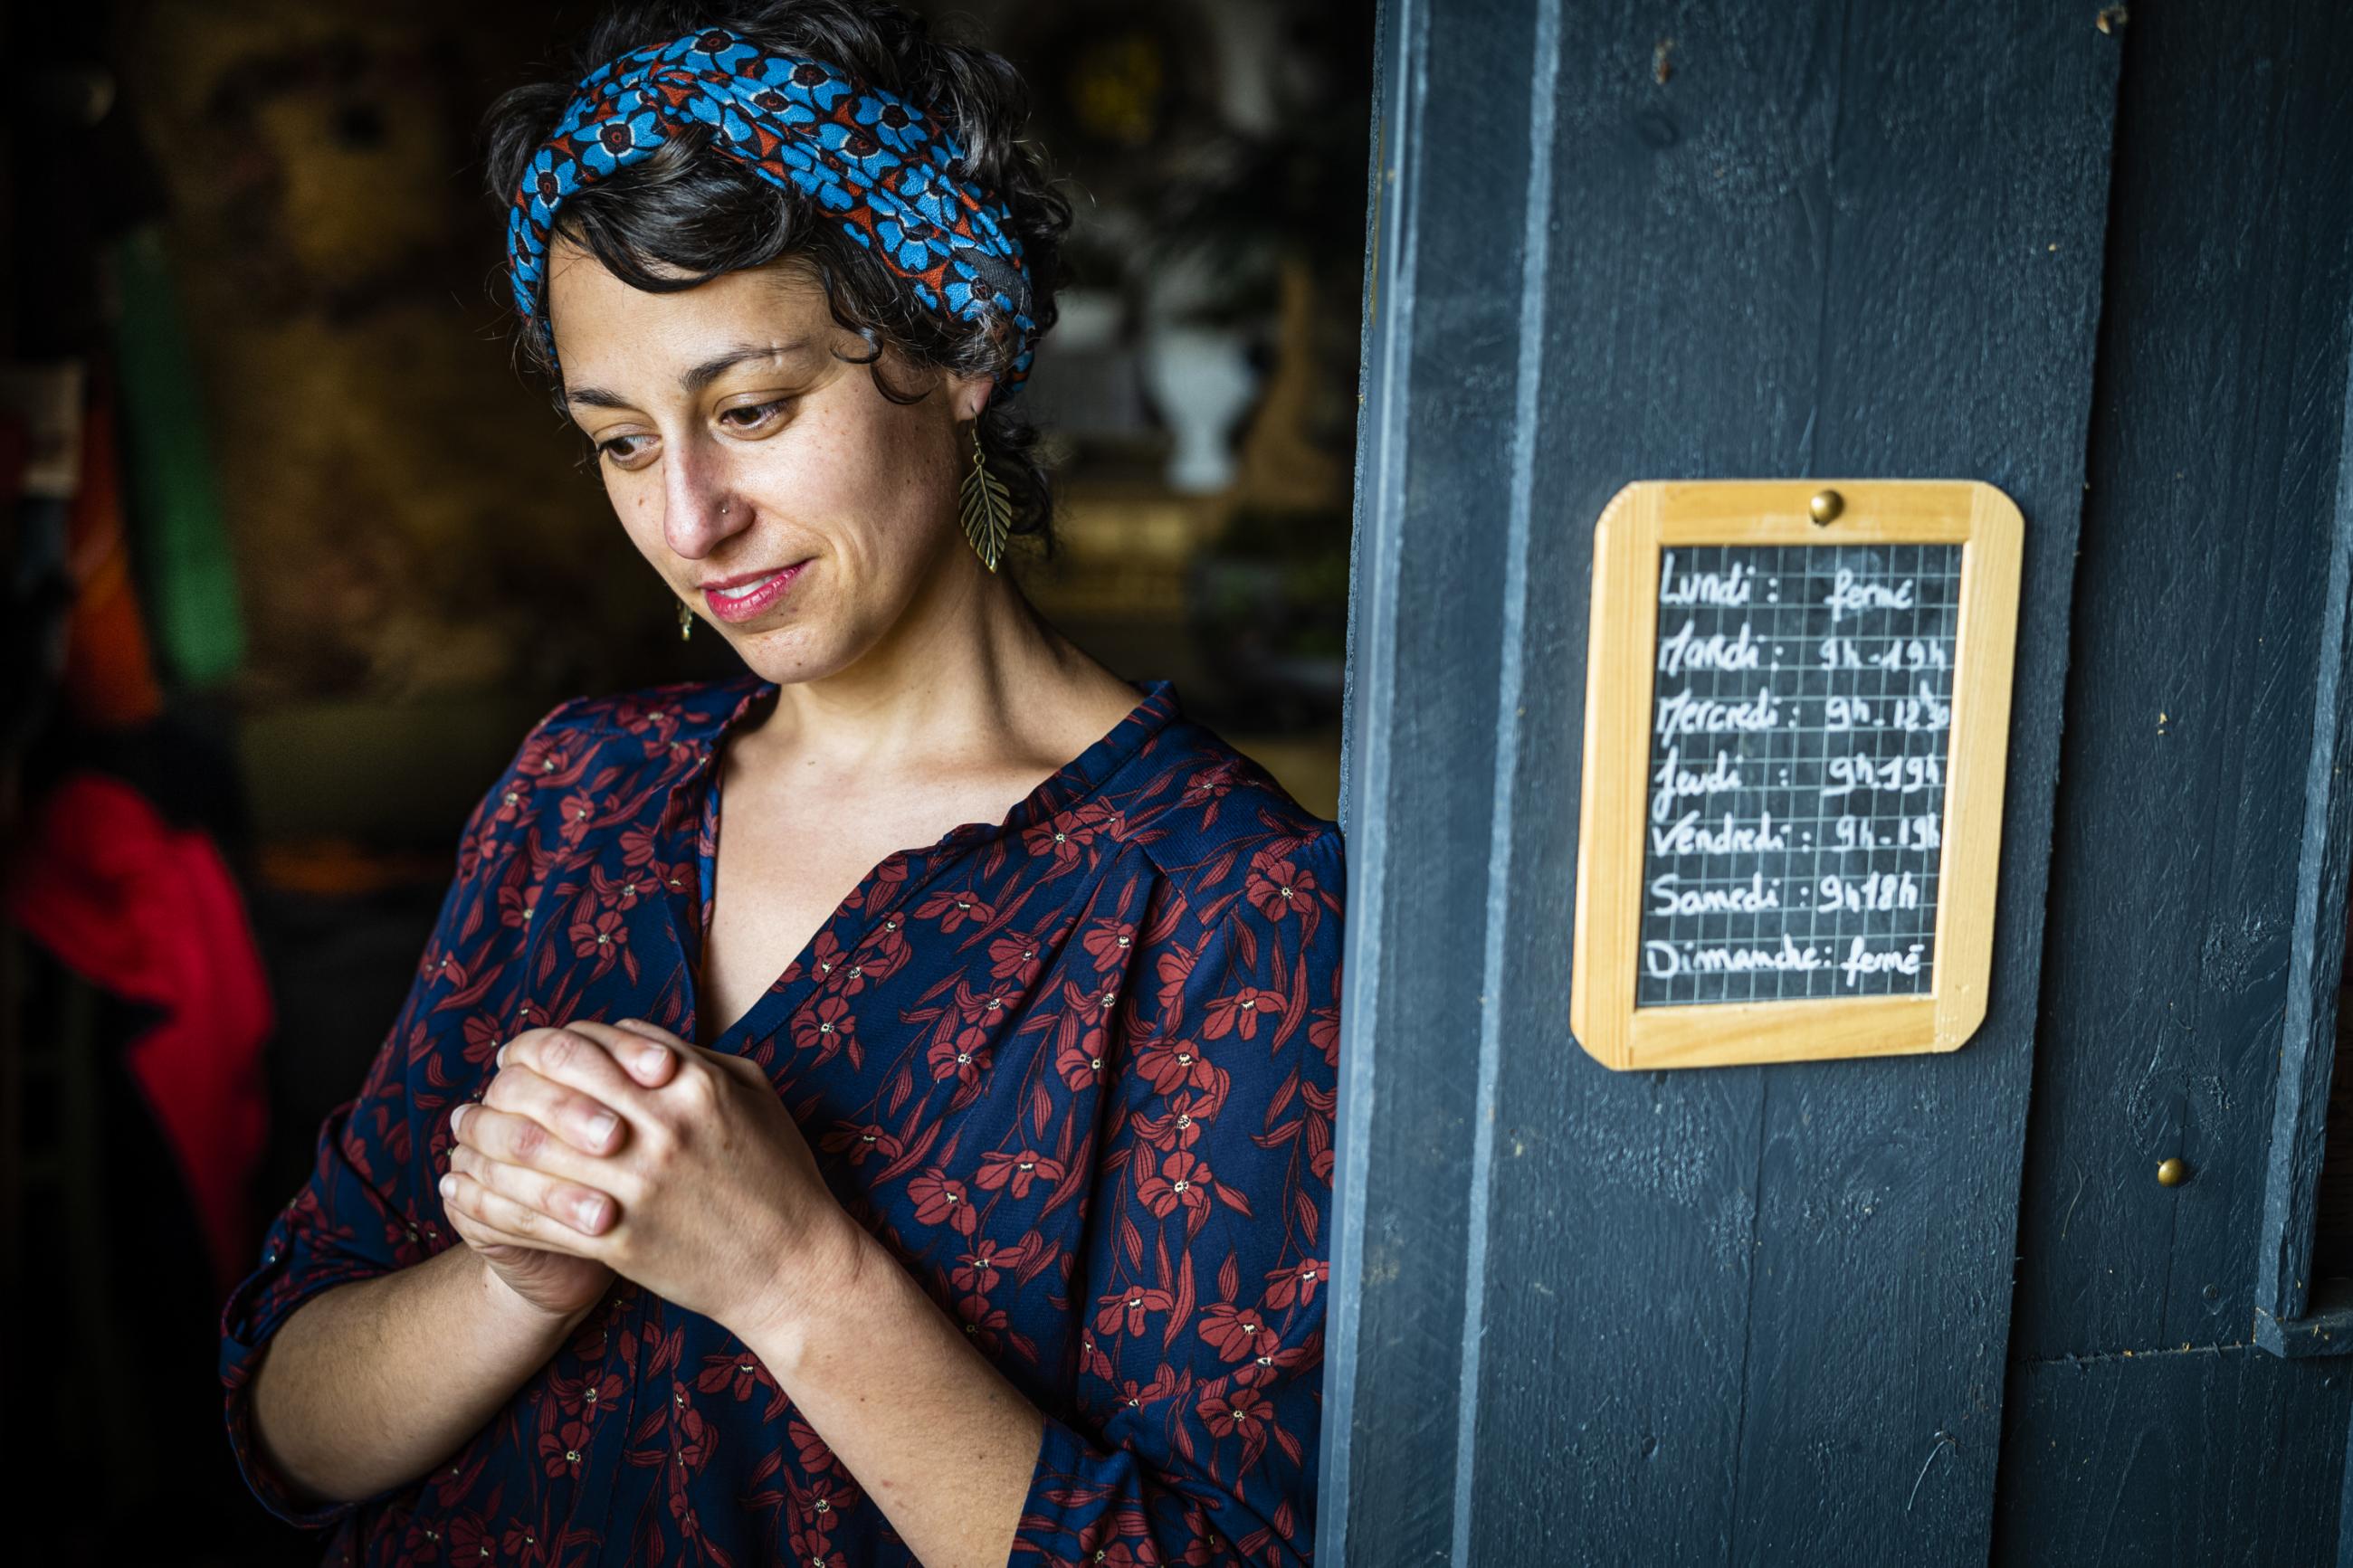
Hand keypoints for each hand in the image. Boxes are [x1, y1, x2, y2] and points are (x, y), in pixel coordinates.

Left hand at [442, 1018, 862, 1342]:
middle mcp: (660, 1127)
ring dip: (483, 1146)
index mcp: (692, 1083)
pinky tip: (466, 1195)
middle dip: (501, 1092)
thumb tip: (625, 1031)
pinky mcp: (620, 1239)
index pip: (590, 1042)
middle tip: (475, 1101)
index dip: (544, 1048)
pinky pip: (534, 1215)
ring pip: (532, 1152)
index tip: (520, 1060)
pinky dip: (490, 1203)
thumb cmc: (779, 1176)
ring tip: (458, 1143)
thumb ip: (693, 1054)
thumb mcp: (753, 1091)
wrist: (793, 1268)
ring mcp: (638, 1185)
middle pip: (549, 1089)